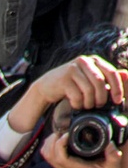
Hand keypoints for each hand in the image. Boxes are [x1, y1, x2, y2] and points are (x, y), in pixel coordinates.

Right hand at [8, 55, 127, 133]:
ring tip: (86, 106)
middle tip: (98, 106)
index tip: (117, 101)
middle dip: (101, 98)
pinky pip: (76, 95)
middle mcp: (85, 61)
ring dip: (89, 103)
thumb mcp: (89, 80)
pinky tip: (76, 105)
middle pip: (100, 82)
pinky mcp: (63, 79)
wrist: (47, 86)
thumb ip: (105, 80)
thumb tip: (126, 77)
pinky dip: (78, 104)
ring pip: (88, 90)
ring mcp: (73, 69)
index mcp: (95, 61)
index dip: (117, 88)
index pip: (111, 72)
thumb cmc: (72, 85)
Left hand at [41, 129, 121, 167]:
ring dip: (50, 141)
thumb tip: (109, 144)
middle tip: (64, 131)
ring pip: (46, 154)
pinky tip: (58, 140)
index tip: (68, 134)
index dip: (60, 144)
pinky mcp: (59, 167)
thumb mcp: (112, 167)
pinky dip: (49, 146)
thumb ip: (113, 156)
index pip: (60, 158)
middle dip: (54, 139)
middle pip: (49, 154)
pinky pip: (47, 156)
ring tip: (60, 133)